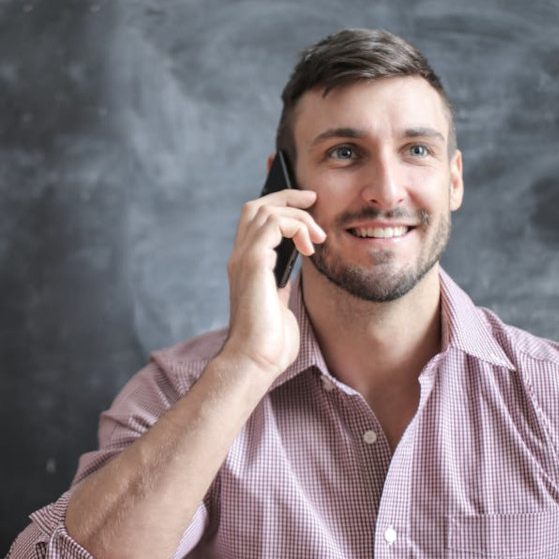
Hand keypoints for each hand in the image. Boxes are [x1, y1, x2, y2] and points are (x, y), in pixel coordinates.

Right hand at [220, 188, 324, 376]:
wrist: (254, 361)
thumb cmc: (269, 343)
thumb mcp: (279, 304)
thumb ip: (282, 283)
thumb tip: (296, 270)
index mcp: (246, 266)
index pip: (255, 221)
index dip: (279, 206)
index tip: (308, 208)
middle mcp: (240, 258)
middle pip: (256, 206)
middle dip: (287, 197)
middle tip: (314, 200)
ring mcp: (243, 258)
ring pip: (265, 209)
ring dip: (298, 214)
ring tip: (318, 236)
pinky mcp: (253, 262)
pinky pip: (274, 223)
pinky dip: (296, 226)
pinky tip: (309, 248)